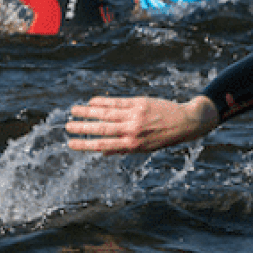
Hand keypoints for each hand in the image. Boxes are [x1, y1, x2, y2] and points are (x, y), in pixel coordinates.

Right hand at [66, 94, 218, 153]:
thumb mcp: (145, 149)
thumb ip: (124, 148)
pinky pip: (117, 101)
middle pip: (101, 128)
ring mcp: (135, 115)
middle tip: (67, 126)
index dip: (85, 144)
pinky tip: (92, 100)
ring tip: (74, 111)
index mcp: (132, 145)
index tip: (70, 143)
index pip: (103, 145)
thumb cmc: (164, 137)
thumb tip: (102, 152)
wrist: (186, 121)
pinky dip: (103, 101)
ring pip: (106, 113)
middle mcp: (132, 130)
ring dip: (88, 112)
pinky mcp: (140, 102)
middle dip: (82, 128)